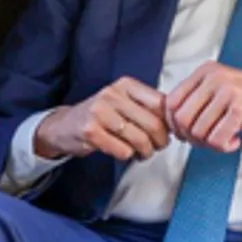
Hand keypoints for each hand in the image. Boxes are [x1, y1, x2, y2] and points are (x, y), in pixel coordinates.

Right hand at [34, 77, 169, 161]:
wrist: (64, 126)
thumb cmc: (102, 116)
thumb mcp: (125, 103)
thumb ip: (148, 108)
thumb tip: (177, 122)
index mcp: (126, 85)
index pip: (161, 103)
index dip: (171, 122)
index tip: (172, 133)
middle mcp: (112, 94)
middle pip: (153, 124)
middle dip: (161, 141)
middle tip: (158, 147)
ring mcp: (99, 112)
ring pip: (140, 139)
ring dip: (146, 152)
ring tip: (143, 153)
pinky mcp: (90, 131)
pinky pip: (123, 150)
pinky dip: (128, 156)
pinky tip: (125, 153)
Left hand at [165, 62, 241, 152]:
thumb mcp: (223, 86)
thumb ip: (199, 97)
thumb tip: (173, 122)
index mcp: (207, 71)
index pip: (171, 101)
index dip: (174, 123)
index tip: (185, 132)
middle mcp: (215, 79)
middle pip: (181, 119)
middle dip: (190, 137)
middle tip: (205, 140)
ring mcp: (228, 94)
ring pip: (198, 132)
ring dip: (209, 144)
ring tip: (223, 140)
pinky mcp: (240, 111)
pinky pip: (216, 139)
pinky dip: (224, 147)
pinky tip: (235, 141)